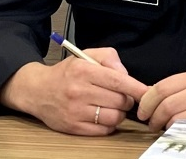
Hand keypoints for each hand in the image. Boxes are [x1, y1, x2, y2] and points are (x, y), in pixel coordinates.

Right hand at [0, 48, 148, 135]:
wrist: (37, 90)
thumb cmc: (66, 73)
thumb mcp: (86, 55)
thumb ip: (109, 58)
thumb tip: (126, 74)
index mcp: (83, 70)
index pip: (117, 81)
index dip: (136, 88)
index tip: (148, 92)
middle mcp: (78, 91)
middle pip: (119, 101)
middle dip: (127, 99)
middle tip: (122, 96)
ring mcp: (75, 111)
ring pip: (113, 117)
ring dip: (119, 113)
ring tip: (112, 106)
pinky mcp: (73, 127)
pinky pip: (103, 131)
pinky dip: (108, 125)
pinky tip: (102, 115)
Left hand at [136, 68, 185, 131]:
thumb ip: (183, 86)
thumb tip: (155, 98)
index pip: (162, 86)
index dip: (147, 101)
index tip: (143, 110)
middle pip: (165, 103)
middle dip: (152, 117)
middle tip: (151, 124)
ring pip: (174, 117)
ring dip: (164, 126)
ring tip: (164, 129)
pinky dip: (178, 132)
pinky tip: (178, 133)